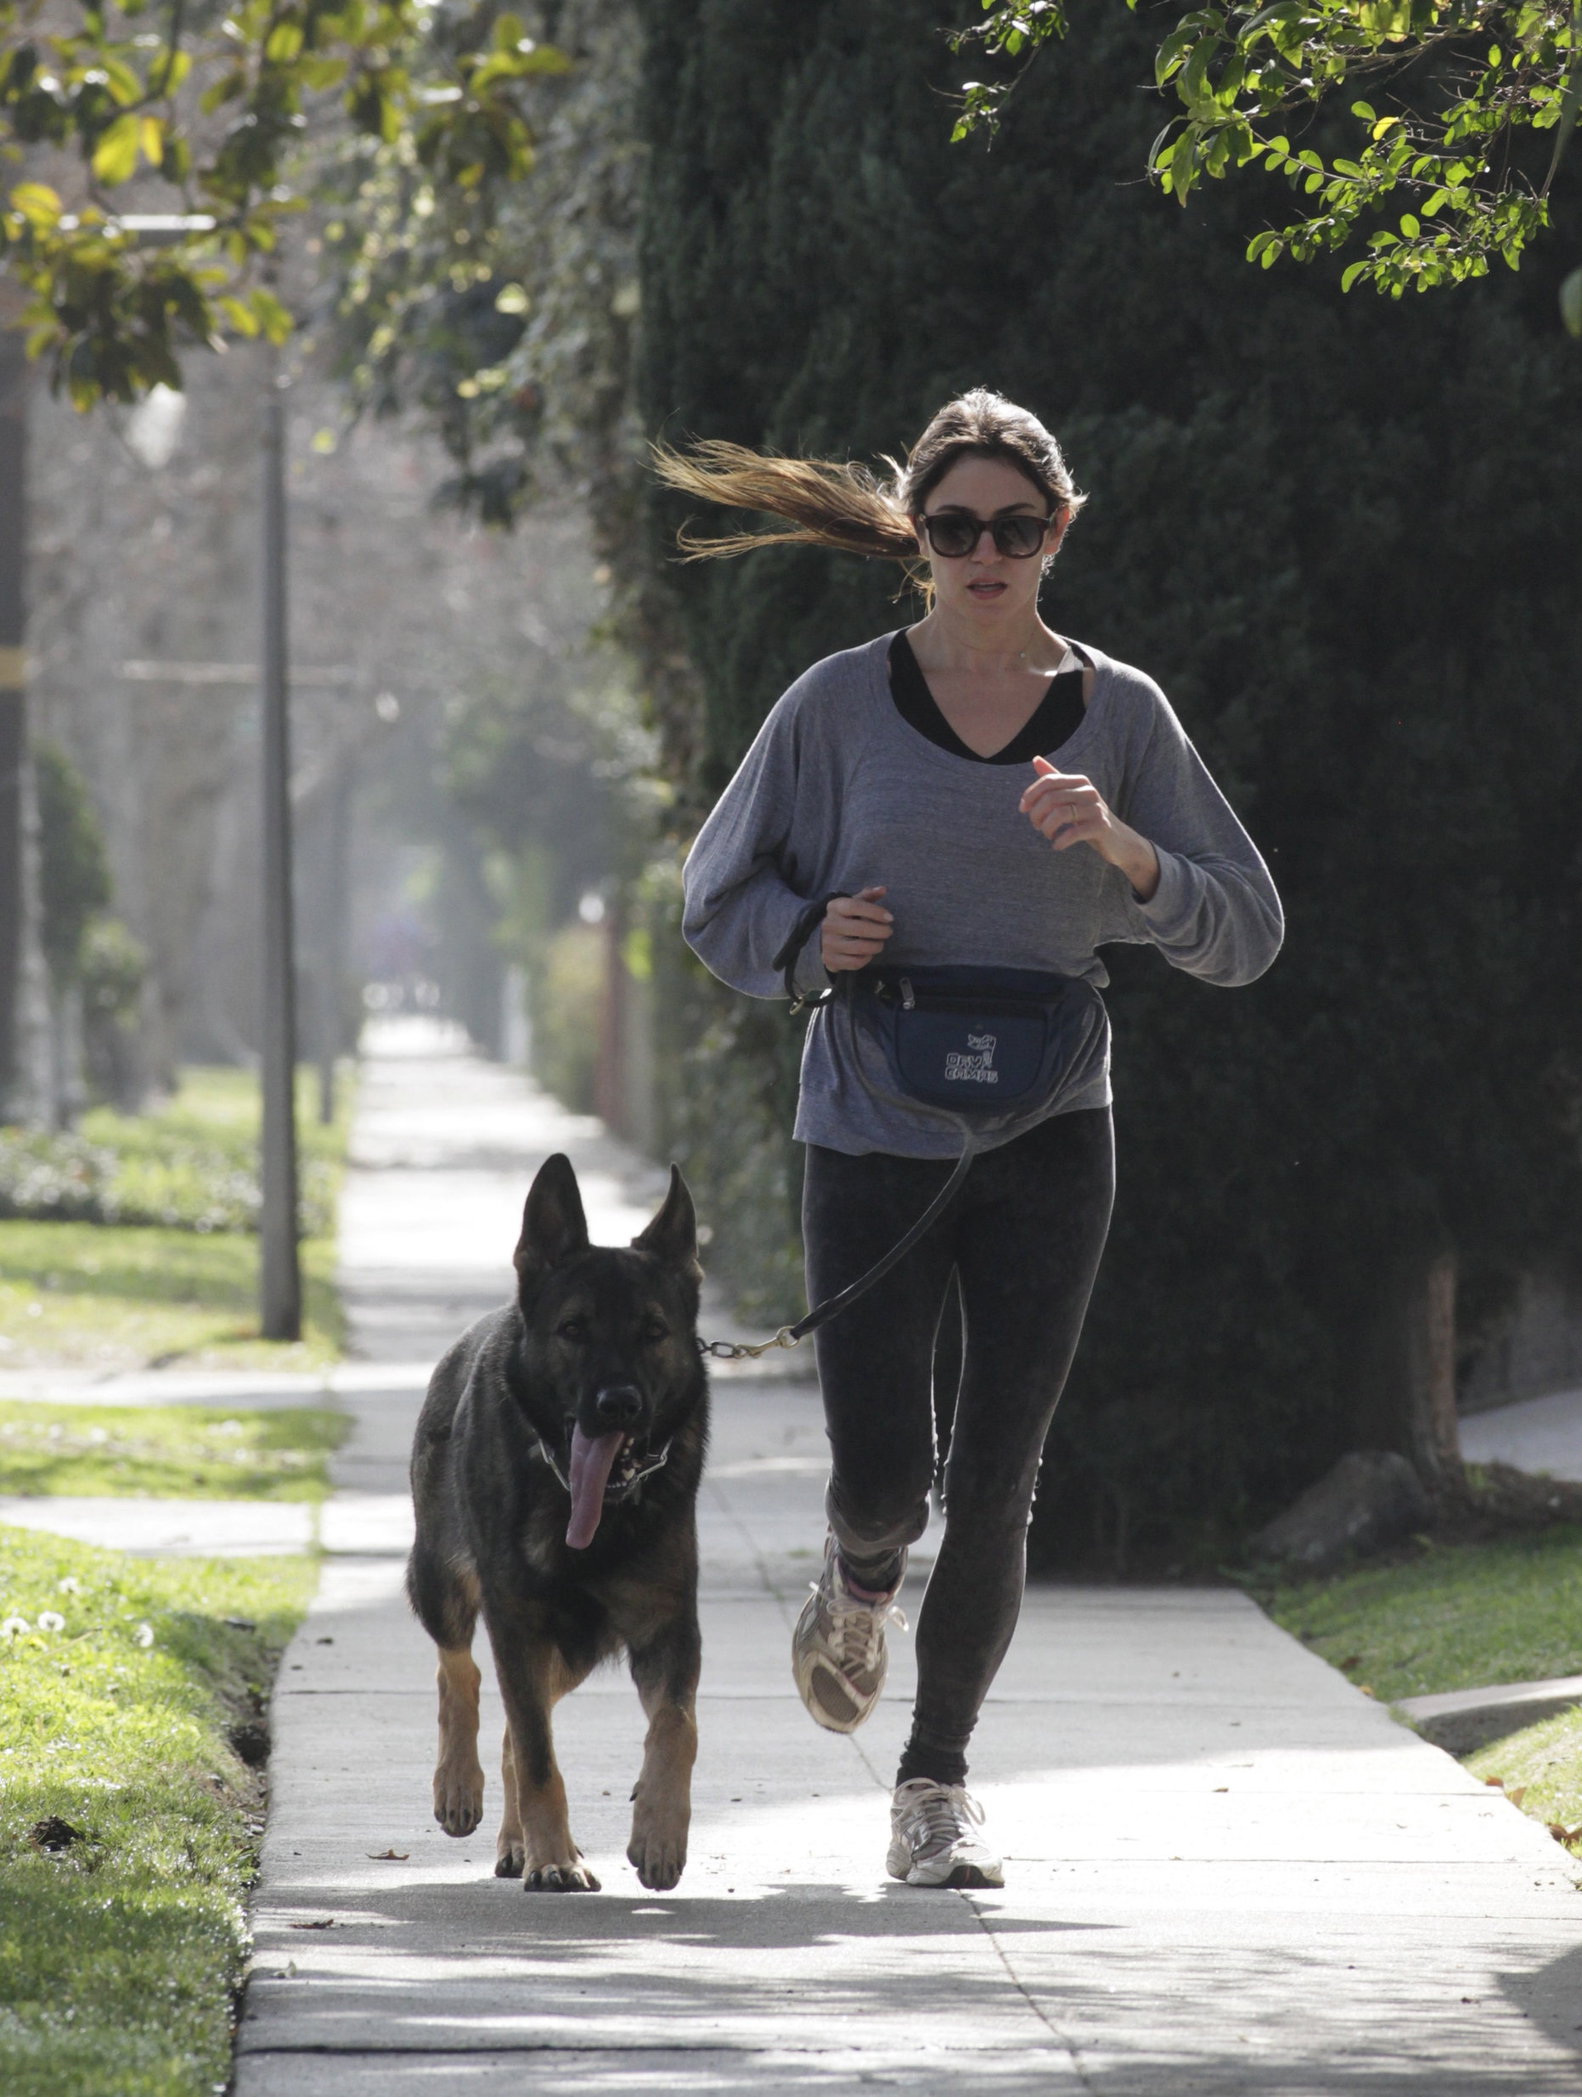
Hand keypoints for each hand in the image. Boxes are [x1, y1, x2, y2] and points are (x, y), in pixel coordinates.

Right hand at [821, 886, 893, 971]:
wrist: (823, 938)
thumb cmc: (846, 918)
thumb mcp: (854, 904)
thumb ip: (869, 896)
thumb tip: (883, 889)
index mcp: (835, 907)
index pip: (854, 906)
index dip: (875, 912)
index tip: (890, 918)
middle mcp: (829, 924)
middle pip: (859, 928)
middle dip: (880, 931)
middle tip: (889, 932)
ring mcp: (828, 943)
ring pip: (859, 947)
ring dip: (875, 946)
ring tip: (880, 944)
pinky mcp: (830, 959)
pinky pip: (854, 962)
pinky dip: (866, 959)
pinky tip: (869, 954)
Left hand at [1019, 757, 1160, 900]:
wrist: (1118, 840)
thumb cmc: (1089, 817)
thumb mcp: (1072, 795)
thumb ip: (1055, 778)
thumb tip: (1035, 758)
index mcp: (1080, 781)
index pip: (1048, 781)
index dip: (1030, 794)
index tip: (1022, 809)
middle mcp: (1089, 791)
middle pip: (1051, 798)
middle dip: (1036, 814)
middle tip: (1036, 826)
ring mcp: (1096, 809)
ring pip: (1060, 814)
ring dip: (1046, 828)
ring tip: (1047, 834)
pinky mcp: (1100, 826)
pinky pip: (1073, 833)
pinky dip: (1059, 841)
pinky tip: (1056, 845)